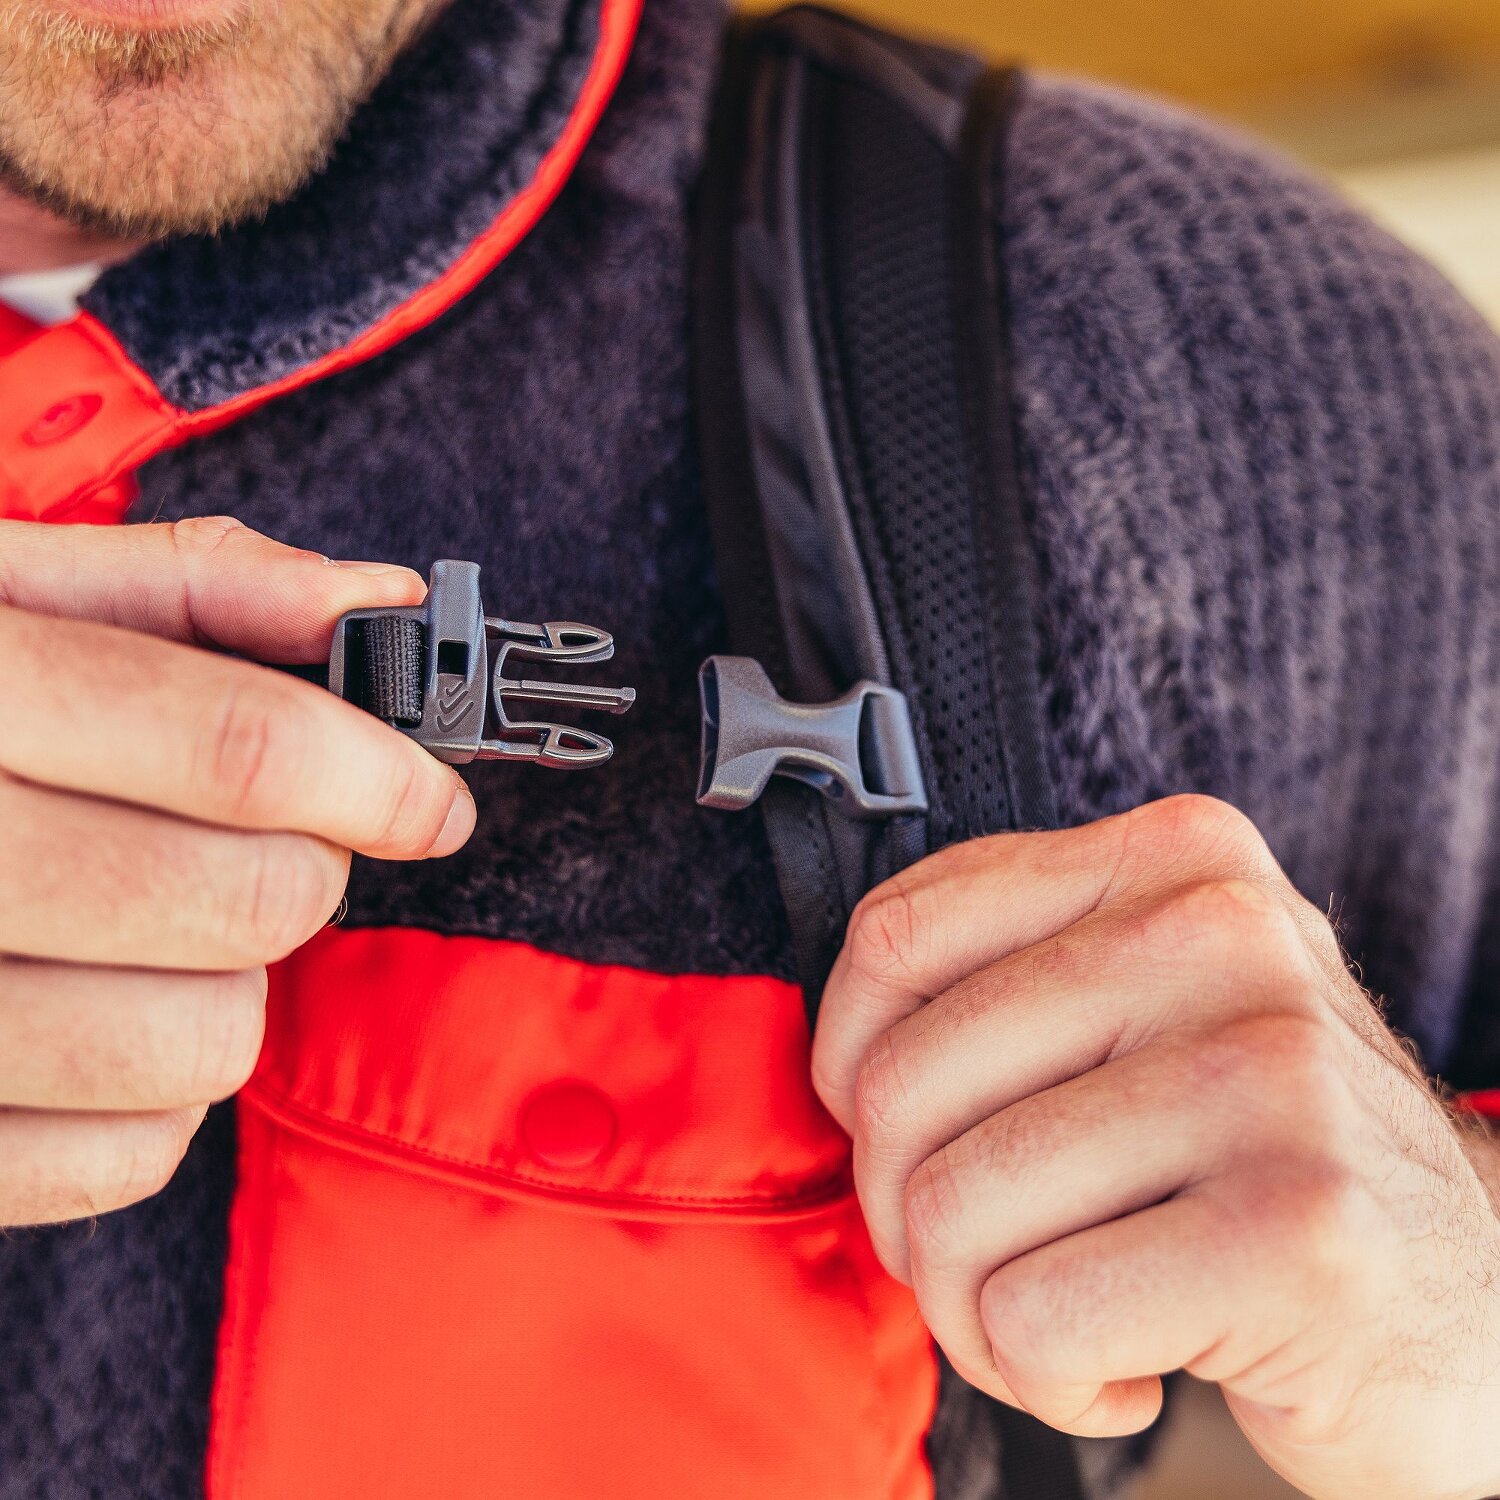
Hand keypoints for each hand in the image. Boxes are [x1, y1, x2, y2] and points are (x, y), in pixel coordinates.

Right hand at [0, 517, 473, 1228]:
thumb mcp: (4, 591)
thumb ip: (190, 589)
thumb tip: (378, 605)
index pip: (237, 747)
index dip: (378, 778)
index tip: (431, 801)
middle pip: (247, 899)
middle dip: (300, 870)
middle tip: (249, 844)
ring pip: (204, 1041)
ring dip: (228, 986)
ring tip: (148, 929)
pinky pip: (123, 1158)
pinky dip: (152, 1098)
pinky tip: (94, 1014)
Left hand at [813, 795, 1499, 1499]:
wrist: (1466, 1303)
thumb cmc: (1261, 1156)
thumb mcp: (1149, 1009)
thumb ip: (1004, 977)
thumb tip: (840, 1044)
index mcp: (1174, 859)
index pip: (897, 935)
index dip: (850, 1060)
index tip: (906, 1131)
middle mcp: (1227, 938)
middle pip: (902, 1084)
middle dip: (907, 1212)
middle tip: (987, 1257)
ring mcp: (1272, 1080)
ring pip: (951, 1211)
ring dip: (972, 1311)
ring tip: (1057, 1317)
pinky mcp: (1297, 1235)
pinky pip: (1030, 1318)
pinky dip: (1044, 1378)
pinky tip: (1128, 1367)